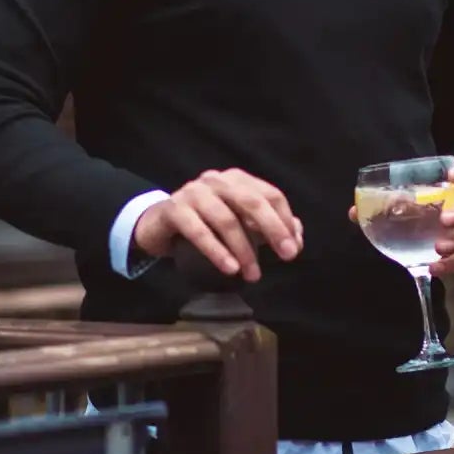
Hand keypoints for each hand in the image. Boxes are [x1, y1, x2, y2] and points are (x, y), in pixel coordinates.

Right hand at [133, 169, 302, 282]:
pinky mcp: (174, 209)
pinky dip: (216, 251)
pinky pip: (199, 231)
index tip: (294, 247)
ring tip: (253, 275)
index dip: (285, 220)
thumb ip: (266, 228)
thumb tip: (296, 238)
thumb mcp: (237, 222)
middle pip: (251, 202)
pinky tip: (230, 269)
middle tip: (288, 256)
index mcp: (236, 179)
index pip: (269, 194)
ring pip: (226, 220)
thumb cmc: (204, 223)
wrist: (157, 224)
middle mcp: (216, 180)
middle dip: (273, 229)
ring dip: (244, 250)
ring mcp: (193, 192)